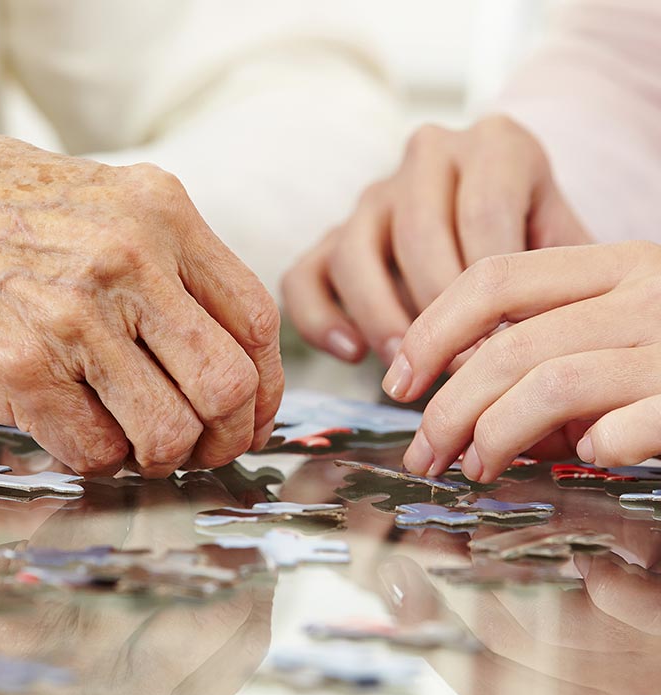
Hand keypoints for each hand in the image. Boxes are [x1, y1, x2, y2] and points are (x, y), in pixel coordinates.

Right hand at [0, 134, 282, 475]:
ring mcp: (72, 315)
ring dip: (166, 456)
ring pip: (168, 431)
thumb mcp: (120, 206)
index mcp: (164, 214)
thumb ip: (183, 271)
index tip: (256, 412)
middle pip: (227, 385)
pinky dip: (105, 459)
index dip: (268, 386)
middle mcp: (127, 260)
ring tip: (147, 443)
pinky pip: (97, 450)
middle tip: (210, 445)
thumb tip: (241, 363)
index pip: (256, 321)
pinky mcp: (20, 365)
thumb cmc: (23, 212)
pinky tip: (92, 433)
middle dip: (228, 435)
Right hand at [282, 116, 588, 364]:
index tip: (502, 353)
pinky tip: (352, 354)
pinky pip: (303, 277)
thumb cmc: (537, 244)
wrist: (499, 222)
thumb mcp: (569, 245)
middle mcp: (428, 156)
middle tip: (459, 370)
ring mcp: (373, 196)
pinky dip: (319, 319)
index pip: (484, 215)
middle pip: (418, 233)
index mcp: (496, 145)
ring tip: (407, 368)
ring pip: (355, 252)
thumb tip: (540, 346)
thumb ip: (564, 278)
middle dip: (438, 313)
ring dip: (381, 318)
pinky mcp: (331, 238)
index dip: (492, 294)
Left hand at [383, 240, 660, 480]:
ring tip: (474, 468)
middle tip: (423, 453)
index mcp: (615, 264)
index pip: (493, 280)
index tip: (397, 380)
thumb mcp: (617, 324)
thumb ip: (547, 339)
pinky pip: (624, 424)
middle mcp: (645, 292)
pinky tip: (582, 458)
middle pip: (509, 344)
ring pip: (551, 384)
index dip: (431, 330)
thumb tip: (460, 383)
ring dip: (494, 435)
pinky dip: (590, 446)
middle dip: (447, 408)